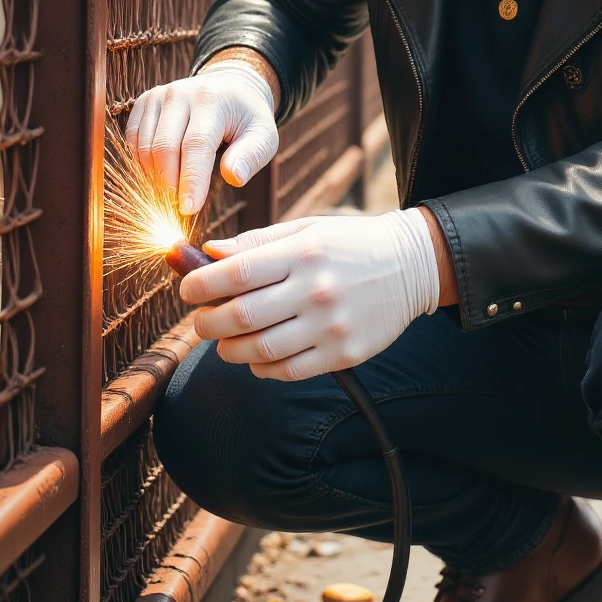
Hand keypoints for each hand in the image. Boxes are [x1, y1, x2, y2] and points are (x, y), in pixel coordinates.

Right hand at [126, 59, 278, 214]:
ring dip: (155, 177)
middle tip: (180, 207)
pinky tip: (160, 173)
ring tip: (173, 192)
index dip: (191, 180)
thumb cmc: (247, 119)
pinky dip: (142, 162)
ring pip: (144, 146)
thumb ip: (251, 157)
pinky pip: (133, 139)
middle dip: (170, 184)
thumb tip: (234, 177)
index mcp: (213, 100)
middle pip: (165, 147)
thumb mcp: (263, 136)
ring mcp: (159, 96)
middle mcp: (181, 93)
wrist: (229, 86)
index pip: (196, 145)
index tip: (188, 209)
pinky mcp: (145, 102)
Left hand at [180, 209, 440, 380]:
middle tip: (202, 320)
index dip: (199, 284)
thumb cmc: (351, 243)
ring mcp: (331, 326)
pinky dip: (262, 369)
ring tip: (226, 340)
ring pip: (260, 351)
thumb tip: (208, 253)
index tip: (188, 289)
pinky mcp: (345, 354)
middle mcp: (316, 290)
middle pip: (241, 317)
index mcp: (303, 253)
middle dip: (207, 322)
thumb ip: (256, 242)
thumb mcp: (306, 229)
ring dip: (230, 350)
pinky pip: (288, 372)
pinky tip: (259, 357)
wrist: (413, 264)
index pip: (236, 273)